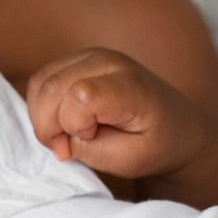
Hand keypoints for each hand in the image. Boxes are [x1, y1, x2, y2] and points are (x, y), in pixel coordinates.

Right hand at [26, 48, 214, 181]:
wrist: (176, 126)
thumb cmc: (157, 144)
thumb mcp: (133, 161)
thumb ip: (92, 151)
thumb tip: (60, 137)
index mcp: (130, 85)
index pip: (80, 96)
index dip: (74, 126)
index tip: (90, 140)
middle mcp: (108, 61)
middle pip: (52, 87)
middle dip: (49, 127)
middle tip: (68, 148)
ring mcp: (90, 56)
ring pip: (41, 82)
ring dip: (43, 117)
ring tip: (69, 135)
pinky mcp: (77, 60)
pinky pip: (42, 80)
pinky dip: (43, 106)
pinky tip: (65, 122)